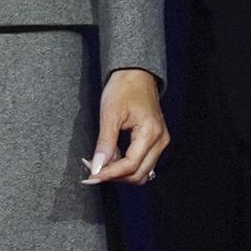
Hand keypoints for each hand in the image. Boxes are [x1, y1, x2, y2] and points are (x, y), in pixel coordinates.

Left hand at [87, 68, 169, 185]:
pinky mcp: (155, 141)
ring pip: (141, 172)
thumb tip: (97, 167)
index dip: (109, 174)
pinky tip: (111, 158)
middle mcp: (160, 141)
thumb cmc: (124, 88)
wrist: (136, 74)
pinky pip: (142, 163)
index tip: (91, 177)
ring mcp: (160, 142)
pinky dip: (126, 166)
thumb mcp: (110, 114)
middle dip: (114, 176)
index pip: (130, 166)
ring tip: (101, 164)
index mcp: (150, 133)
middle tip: (92, 171)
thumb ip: (105, 144)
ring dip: (121, 173)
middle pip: (138, 174)